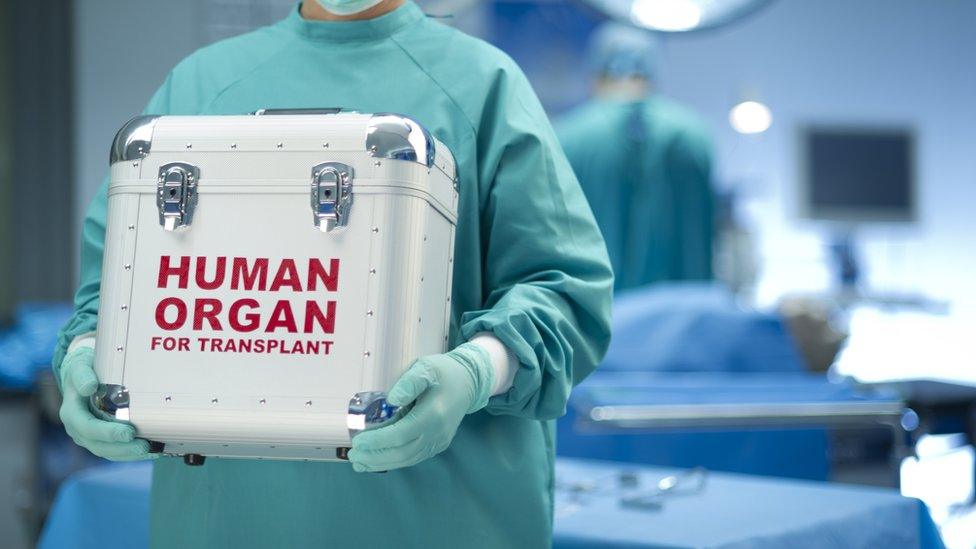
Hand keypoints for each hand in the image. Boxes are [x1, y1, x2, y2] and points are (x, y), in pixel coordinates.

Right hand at [58, 347, 154, 460]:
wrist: (81, 376)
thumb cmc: (83, 370)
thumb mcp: (79, 367)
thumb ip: (82, 375)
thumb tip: (89, 387)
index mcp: (71, 413)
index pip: (88, 427)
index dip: (108, 433)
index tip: (129, 432)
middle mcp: (77, 428)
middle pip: (98, 445)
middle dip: (122, 448)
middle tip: (144, 446)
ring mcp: (88, 436)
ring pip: (107, 452)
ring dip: (128, 454)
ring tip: (151, 450)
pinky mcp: (100, 439)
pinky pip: (114, 451)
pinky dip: (131, 453)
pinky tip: (150, 450)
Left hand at [349, 343, 493, 471]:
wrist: (468, 381)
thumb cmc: (443, 372)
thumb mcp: (426, 367)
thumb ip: (409, 382)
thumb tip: (391, 400)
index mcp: (433, 413)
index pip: (401, 434)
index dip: (378, 441)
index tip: (358, 441)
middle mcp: (438, 432)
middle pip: (403, 452)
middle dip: (375, 456)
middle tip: (354, 455)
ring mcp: (439, 441)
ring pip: (408, 459)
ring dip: (382, 463)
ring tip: (360, 462)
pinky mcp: (438, 444)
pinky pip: (414, 457)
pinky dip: (394, 461)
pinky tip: (378, 461)